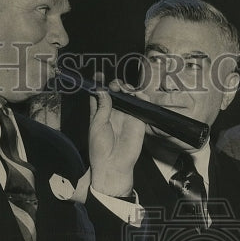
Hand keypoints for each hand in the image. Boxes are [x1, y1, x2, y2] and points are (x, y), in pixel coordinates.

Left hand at [88, 78, 146, 196]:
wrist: (113, 165)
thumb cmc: (100, 148)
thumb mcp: (97, 124)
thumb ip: (102, 107)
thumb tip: (103, 91)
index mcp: (100, 114)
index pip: (100, 95)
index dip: (100, 84)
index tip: (99, 75)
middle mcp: (114, 114)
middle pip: (116, 93)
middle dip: (115, 85)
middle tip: (114, 85)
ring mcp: (127, 116)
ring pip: (129, 97)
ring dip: (127, 89)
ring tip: (124, 88)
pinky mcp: (139, 121)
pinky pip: (142, 106)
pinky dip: (141, 97)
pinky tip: (136, 94)